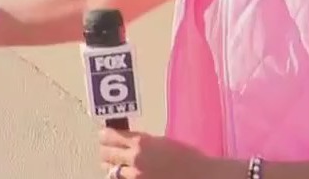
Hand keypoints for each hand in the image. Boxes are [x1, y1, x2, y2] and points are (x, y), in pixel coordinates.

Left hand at [98, 128, 221, 178]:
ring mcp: (137, 176)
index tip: (104, 135)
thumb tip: (128, 142)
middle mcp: (135, 158)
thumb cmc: (189, 158)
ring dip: (112, 168)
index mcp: (141, 142)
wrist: (204, 176)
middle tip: (107, 151)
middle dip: (106, 152)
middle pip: (106, 154)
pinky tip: (126, 177)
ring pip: (112, 172)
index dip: (105, 135)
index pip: (110, 136)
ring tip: (114, 167)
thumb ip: (143, 142)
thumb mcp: (163, 142)